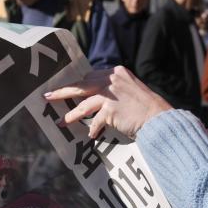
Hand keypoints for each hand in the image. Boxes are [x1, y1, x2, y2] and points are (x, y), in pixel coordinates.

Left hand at [44, 66, 171, 138]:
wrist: (160, 119)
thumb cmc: (146, 108)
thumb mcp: (130, 90)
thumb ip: (113, 90)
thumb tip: (92, 95)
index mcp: (116, 73)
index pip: (90, 77)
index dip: (78, 85)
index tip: (66, 89)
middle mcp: (112, 80)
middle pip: (81, 85)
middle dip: (63, 92)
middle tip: (47, 96)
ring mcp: (111, 94)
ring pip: (84, 104)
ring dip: (71, 115)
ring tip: (61, 121)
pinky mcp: (111, 109)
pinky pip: (95, 121)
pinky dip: (93, 128)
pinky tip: (91, 134)